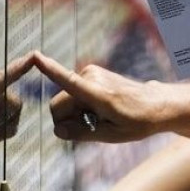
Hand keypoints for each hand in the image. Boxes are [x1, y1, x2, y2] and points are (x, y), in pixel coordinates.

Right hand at [33, 51, 163, 141]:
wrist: (155, 104)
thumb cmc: (136, 122)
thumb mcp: (111, 135)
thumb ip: (81, 133)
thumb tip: (57, 131)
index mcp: (97, 94)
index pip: (68, 81)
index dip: (49, 70)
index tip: (34, 55)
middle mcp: (91, 77)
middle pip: (58, 105)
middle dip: (66, 119)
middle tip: (91, 127)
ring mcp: (90, 72)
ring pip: (64, 100)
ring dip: (75, 113)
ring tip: (100, 117)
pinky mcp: (90, 72)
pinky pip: (72, 93)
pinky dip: (80, 105)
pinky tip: (99, 109)